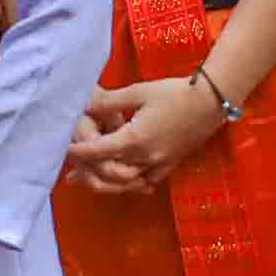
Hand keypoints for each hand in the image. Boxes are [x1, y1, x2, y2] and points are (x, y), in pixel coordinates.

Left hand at [64, 75, 227, 195]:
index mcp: (135, 140)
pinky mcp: (170, 165)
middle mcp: (146, 158)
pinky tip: (123, 178)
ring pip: (127, 182)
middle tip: (72, 169)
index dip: (78, 153)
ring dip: (107, 181)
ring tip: (90, 177)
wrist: (213, 101)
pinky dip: (130, 183)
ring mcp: (159, 165)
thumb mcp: (139, 92)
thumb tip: (84, 102)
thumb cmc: (175, 93)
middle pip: (110, 173)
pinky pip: (145, 181)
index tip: (63, 150)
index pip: (98, 152)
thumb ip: (109, 102)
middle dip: (89, 171)